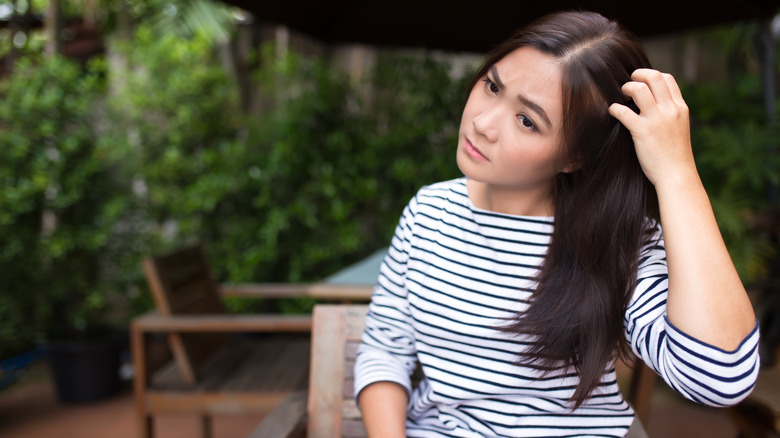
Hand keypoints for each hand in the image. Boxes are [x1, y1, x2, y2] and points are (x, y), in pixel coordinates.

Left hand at [608, 69, 695, 187]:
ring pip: (639, 89)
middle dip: (638, 75)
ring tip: (621, 95)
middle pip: (654, 77)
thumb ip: (670, 114)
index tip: (642, 82)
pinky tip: (612, 111)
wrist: (677, 175)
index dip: (652, 76)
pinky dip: (615, 108)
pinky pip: (624, 111)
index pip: (667, 79)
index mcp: (680, 108)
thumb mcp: (679, 128)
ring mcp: (657, 120)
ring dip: (627, 88)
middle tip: (628, 82)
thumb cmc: (675, 156)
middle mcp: (670, 110)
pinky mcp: (643, 132)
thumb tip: (655, 105)